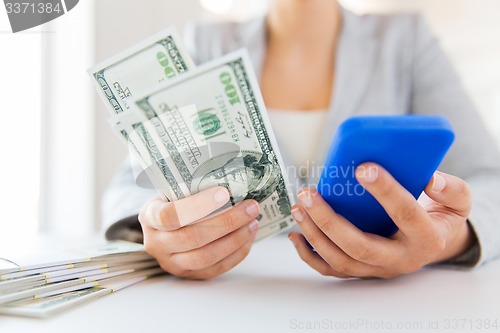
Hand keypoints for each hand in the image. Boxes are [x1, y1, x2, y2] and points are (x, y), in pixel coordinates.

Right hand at [139, 186, 259, 279]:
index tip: (224, 193)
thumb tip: (232, 180)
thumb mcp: (172, 191)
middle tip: (250, 207)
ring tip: (253, 222)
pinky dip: (236, 254)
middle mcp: (156, 243)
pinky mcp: (189, 275)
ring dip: (235, 239)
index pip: (170, 215)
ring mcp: (171, 263)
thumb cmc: (173, 203)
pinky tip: (248, 238)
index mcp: (150, 216)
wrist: (164, 226)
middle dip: (227, 222)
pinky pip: (215, 268)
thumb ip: (192, 188)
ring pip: (205, 257)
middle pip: (192, 237)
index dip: (198, 205)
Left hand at [288, 163, 473, 278]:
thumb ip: (452, 189)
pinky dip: (309, 255)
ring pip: (341, 259)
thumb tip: (430, 179)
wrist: (434, 243)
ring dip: (314, 234)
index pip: (405, 214)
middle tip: (308, 194)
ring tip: (298, 207)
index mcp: (425, 237)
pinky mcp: (362, 270)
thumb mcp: (459, 201)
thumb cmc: (441, 217)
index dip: (385, 191)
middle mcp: (399, 259)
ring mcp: (378, 268)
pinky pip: (331, 269)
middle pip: (360, 246)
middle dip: (329, 221)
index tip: (363, 168)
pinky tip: (295, 234)